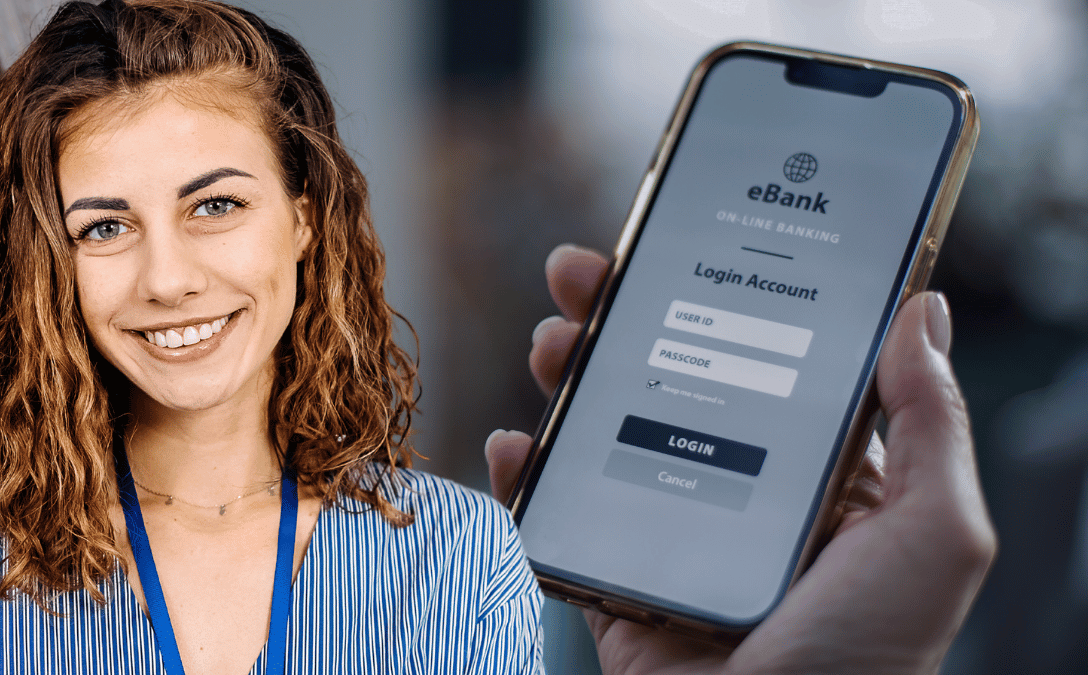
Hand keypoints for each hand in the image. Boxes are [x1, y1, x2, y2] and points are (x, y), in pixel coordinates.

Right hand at [485, 244, 995, 674]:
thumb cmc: (870, 660)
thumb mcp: (933, 533)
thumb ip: (929, 424)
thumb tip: (923, 310)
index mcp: (820, 481)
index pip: (762, 364)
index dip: (718, 297)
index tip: (682, 240)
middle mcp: (740, 500)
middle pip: (668, 383)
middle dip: (621, 319)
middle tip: (584, 271)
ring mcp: (671, 542)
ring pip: (607, 438)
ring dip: (570, 380)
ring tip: (552, 344)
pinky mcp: (615, 588)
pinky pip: (558, 522)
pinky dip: (525, 483)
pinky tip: (516, 447)